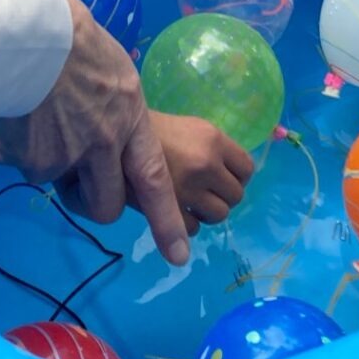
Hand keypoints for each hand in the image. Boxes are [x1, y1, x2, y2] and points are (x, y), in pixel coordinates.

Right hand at [0, 0, 191, 263]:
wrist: (24, 32)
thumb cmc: (69, 34)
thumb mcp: (113, 68)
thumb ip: (115, 105)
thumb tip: (106, 123)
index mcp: (131, 118)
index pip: (155, 182)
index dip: (166, 221)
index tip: (178, 255)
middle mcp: (105, 144)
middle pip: (107, 204)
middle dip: (94, 202)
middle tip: (77, 182)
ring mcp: (68, 155)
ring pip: (60, 185)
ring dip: (50, 168)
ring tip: (35, 123)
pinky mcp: (33, 161)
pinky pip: (23, 166)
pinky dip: (15, 149)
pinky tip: (11, 115)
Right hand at [148, 113, 253, 235]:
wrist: (112, 141)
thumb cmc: (150, 132)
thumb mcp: (189, 129)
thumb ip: (212, 149)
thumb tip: (230, 174)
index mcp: (212, 139)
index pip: (246, 169)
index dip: (237, 178)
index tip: (224, 180)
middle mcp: (205, 163)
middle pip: (235, 196)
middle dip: (222, 197)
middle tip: (205, 193)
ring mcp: (189, 189)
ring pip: (219, 215)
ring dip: (207, 213)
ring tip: (191, 204)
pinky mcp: (169, 210)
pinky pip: (194, 229)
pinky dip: (188, 225)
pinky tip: (176, 212)